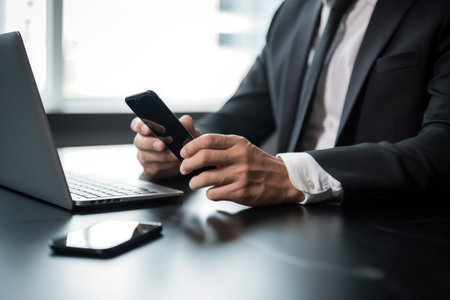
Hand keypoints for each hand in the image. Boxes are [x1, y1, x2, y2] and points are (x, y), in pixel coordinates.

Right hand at [131, 115, 200, 178]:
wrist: (186, 160)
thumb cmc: (182, 142)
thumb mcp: (187, 132)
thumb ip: (186, 125)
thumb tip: (186, 120)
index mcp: (148, 129)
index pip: (136, 124)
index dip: (140, 126)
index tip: (149, 129)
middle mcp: (143, 142)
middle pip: (139, 142)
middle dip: (150, 143)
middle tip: (162, 145)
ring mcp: (144, 156)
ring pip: (146, 156)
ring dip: (161, 156)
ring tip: (174, 155)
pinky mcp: (150, 169)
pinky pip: (154, 167)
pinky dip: (165, 165)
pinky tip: (174, 163)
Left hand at [179, 134, 304, 205]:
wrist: (284, 180)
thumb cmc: (260, 164)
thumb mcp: (244, 148)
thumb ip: (223, 147)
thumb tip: (196, 148)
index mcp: (238, 144)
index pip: (208, 140)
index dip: (191, 146)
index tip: (184, 152)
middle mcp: (238, 158)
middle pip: (202, 157)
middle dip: (187, 164)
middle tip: (184, 168)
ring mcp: (239, 176)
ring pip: (204, 178)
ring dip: (194, 181)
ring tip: (195, 182)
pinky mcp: (240, 192)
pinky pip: (213, 193)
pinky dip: (209, 193)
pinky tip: (213, 191)